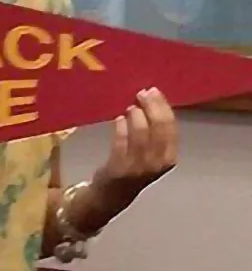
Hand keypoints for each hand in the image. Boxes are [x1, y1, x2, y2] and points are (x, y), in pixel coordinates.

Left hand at [93, 87, 177, 204]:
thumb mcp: (151, 151)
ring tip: (130, 107)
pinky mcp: (119, 168)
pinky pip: (122, 142)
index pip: (171, 128)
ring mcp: (139, 167)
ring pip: (141, 135)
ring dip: (136, 116)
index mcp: (169, 157)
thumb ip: (153, 130)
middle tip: (142, 93)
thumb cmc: (134, 165)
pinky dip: (121, 128)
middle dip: (151, 107)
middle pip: (159, 129)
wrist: (113, 193)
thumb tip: (151, 98)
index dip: (163, 107)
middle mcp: (158, 163)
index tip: (154, 91)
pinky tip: (118, 119)